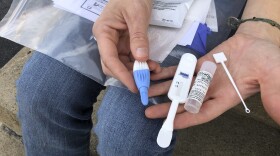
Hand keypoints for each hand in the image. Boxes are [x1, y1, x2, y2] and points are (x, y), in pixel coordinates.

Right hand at [93, 0, 152, 91]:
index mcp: (103, 32)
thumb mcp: (137, 15)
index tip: (133, 85)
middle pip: (113, 65)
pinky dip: (141, 64)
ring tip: (153, 70)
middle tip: (145, 82)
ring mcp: (116, 43)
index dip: (121, 74)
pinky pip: (131, 59)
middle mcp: (107, 41)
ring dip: (137, 71)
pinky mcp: (125, 44)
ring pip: (123, 64)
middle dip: (128, 75)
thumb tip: (141, 59)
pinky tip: (152, 65)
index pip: (109, 58)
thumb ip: (138, 37)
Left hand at [145, 33, 279, 128]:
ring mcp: (203, 76)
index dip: (186, 120)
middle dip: (167, 108)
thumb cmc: (268, 61)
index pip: (202, 113)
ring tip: (147, 94)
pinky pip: (181, 69)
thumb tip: (277, 113)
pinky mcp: (199, 63)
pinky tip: (156, 75)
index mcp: (225, 99)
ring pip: (180, 85)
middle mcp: (211, 90)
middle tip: (149, 113)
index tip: (169, 125)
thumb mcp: (272, 79)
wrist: (259, 42)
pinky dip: (168, 72)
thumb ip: (272, 95)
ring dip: (163, 90)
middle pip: (185, 102)